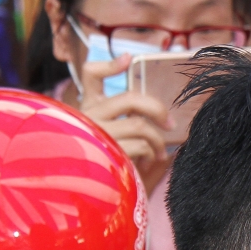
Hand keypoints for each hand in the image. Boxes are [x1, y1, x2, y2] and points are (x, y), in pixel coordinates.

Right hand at [76, 53, 172, 190]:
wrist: (80, 190)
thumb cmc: (101, 158)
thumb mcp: (107, 132)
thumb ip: (123, 115)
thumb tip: (151, 101)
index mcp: (88, 105)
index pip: (91, 74)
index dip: (111, 64)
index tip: (128, 58)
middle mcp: (89, 116)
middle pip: (131, 99)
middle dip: (158, 110)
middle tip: (169, 124)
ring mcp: (96, 134)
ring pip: (140, 126)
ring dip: (157, 140)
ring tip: (160, 152)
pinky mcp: (106, 153)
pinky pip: (139, 147)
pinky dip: (150, 154)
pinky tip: (147, 162)